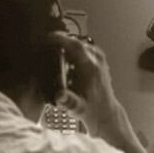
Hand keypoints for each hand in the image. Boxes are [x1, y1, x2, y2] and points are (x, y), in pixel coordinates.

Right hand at [46, 32, 138, 149]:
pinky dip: (74, 51)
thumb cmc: (92, 111)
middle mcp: (97, 61)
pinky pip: (85, 50)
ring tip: (55, 52)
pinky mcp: (100, 63)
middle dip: (61, 41)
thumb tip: (60, 95)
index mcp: (90, 69)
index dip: (60, 39)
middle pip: (77, 42)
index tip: (48, 37)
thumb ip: (68, 101)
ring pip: (81, 45)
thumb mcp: (77, 108)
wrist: (106, 115)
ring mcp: (100, 61)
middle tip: (47, 44)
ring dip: (68, 47)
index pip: (75, 46)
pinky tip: (66, 60)